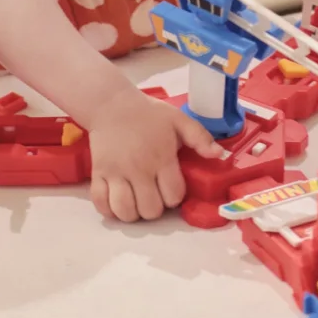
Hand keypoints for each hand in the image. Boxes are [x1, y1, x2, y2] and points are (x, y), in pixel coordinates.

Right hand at [88, 90, 223, 222]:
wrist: (111, 104)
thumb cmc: (148, 114)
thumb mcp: (178, 120)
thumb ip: (200, 138)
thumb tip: (219, 155)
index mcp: (161, 157)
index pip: (173, 195)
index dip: (175, 196)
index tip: (171, 188)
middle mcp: (138, 169)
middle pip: (150, 210)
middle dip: (155, 208)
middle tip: (153, 195)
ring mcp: (116, 173)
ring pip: (125, 211)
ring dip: (133, 213)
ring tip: (136, 202)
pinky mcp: (98, 173)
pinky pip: (100, 203)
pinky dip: (109, 209)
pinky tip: (117, 202)